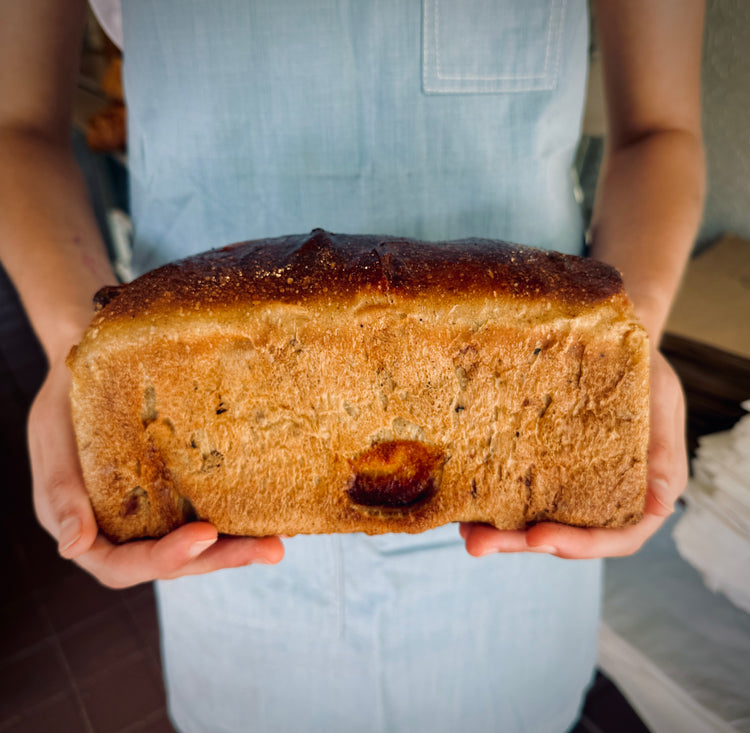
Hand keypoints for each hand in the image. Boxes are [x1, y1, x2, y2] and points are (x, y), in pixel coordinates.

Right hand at [28, 359, 283, 587]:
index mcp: (88, 533)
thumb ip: (62, 496)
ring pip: (195, 545)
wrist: (91, 369)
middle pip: (173, 562)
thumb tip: (72, 548)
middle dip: (221, 558)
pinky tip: (266, 515)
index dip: (166, 556)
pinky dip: (234, 519)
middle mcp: (124, 534)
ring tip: (276, 544)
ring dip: (236, 547)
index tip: (205, 533)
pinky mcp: (175, 495)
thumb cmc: (63, 405)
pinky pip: (205, 513)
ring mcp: (153, 517)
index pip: (124, 565)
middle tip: (269, 550)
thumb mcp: (53, 444)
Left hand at [460, 348, 686, 558]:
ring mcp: (571, 486)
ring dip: (500, 533)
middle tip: (478, 544)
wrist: (611, 340)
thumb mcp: (661, 400)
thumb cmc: (643, 368)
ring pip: (537, 521)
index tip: (538, 537)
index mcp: (643, 494)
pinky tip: (466, 506)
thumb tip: (662, 503)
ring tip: (466, 534)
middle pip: (566, 537)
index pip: (616, 536)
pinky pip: (519, 491)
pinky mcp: (544, 466)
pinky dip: (493, 502)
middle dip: (521, 544)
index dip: (578, 544)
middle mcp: (604, 498)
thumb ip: (664, 452)